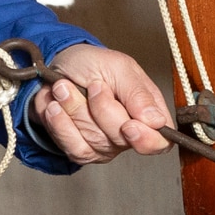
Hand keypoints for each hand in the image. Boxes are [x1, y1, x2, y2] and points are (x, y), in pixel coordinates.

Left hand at [30, 43, 176, 164]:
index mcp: (147, 111)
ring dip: (75, 109)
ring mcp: (105, 144)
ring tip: (65, 87)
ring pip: (95, 141)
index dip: (146, 139)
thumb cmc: (90, 64)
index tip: (128, 126)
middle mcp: (129, 132)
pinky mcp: (81, 149)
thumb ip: (138, 94)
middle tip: (93, 85)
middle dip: (101, 109)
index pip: (160, 141)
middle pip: (122, 140)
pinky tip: (55, 106)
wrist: (54, 69)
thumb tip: (156, 121)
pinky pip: (73, 147)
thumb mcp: (118, 67)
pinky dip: (60, 123)